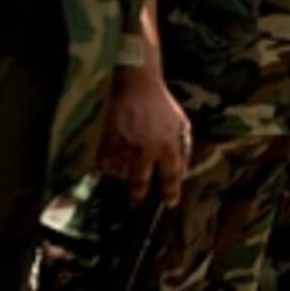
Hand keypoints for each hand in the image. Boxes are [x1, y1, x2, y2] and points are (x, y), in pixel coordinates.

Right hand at [98, 68, 190, 207]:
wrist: (136, 87)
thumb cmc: (161, 106)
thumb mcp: (182, 126)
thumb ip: (183, 151)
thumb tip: (181, 174)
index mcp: (167, 145)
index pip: (170, 178)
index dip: (170, 194)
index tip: (169, 202)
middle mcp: (145, 150)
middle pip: (139, 185)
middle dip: (138, 198)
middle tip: (137, 203)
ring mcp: (124, 148)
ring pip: (121, 177)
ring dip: (125, 177)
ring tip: (129, 167)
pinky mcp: (107, 143)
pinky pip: (106, 167)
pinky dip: (111, 167)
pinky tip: (118, 159)